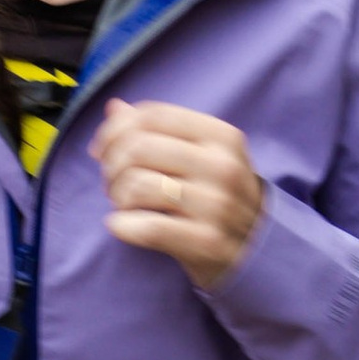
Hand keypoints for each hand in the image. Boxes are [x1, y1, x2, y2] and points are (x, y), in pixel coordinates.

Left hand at [90, 98, 265, 291]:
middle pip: (138, 148)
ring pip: (137, 186)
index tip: (101, 150)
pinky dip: (123, 226)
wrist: (257, 250)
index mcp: (221, 136)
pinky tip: (121, 225)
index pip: (152, 116)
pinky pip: (147, 227)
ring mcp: (216, 205)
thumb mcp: (202, 156)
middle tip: (112, 182)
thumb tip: (115, 109)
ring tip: (123, 204)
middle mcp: (222, 166)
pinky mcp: (206, 241)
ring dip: (117, 196)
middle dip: (111, 166)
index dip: (114, 130)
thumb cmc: (219, 197)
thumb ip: (160, 130)